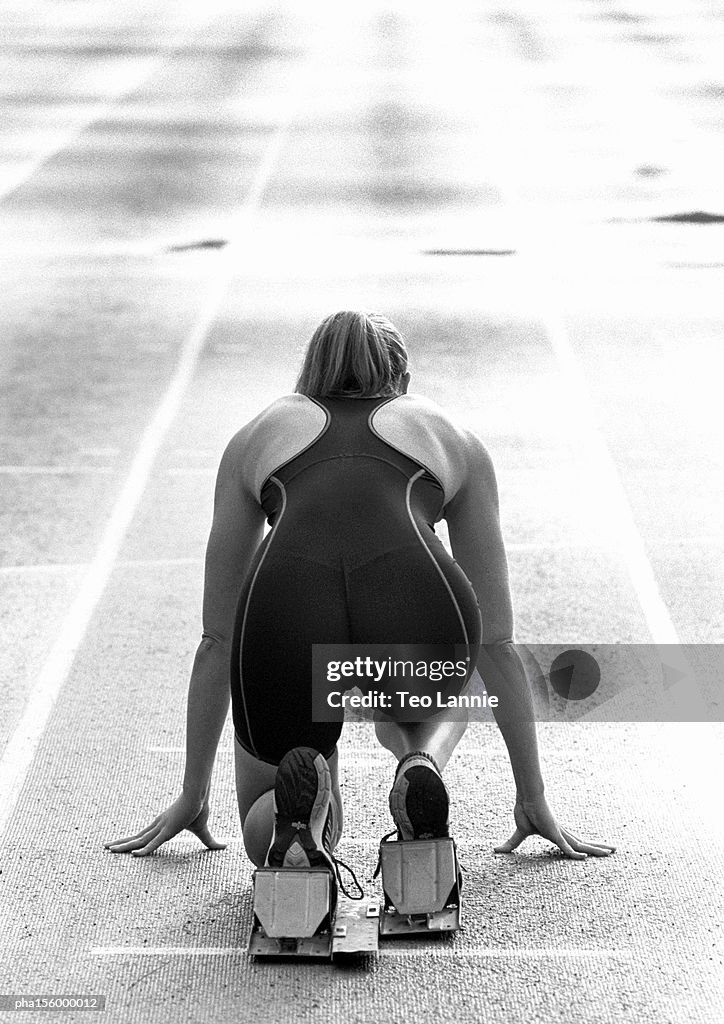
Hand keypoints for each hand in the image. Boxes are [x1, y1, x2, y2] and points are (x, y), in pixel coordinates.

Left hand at [104, 793, 225, 856]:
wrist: (200, 795)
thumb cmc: (200, 808)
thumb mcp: (203, 830)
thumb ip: (210, 841)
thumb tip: (224, 847)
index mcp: (162, 825)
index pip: (143, 836)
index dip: (132, 841)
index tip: (120, 845)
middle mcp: (157, 826)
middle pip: (136, 838)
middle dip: (121, 843)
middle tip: (106, 847)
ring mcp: (161, 828)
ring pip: (139, 841)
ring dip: (124, 846)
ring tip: (109, 850)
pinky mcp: (168, 830)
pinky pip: (154, 843)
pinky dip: (145, 850)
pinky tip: (135, 855)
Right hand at [494, 793, 615, 858]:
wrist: (526, 798)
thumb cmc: (524, 812)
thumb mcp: (520, 833)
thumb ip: (511, 844)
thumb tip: (496, 850)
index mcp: (557, 833)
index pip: (574, 843)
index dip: (585, 847)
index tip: (594, 851)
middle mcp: (563, 833)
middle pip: (584, 843)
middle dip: (598, 847)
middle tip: (613, 850)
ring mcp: (560, 833)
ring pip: (581, 845)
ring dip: (596, 849)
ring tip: (612, 851)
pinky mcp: (554, 833)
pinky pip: (566, 847)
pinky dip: (574, 853)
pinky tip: (583, 858)